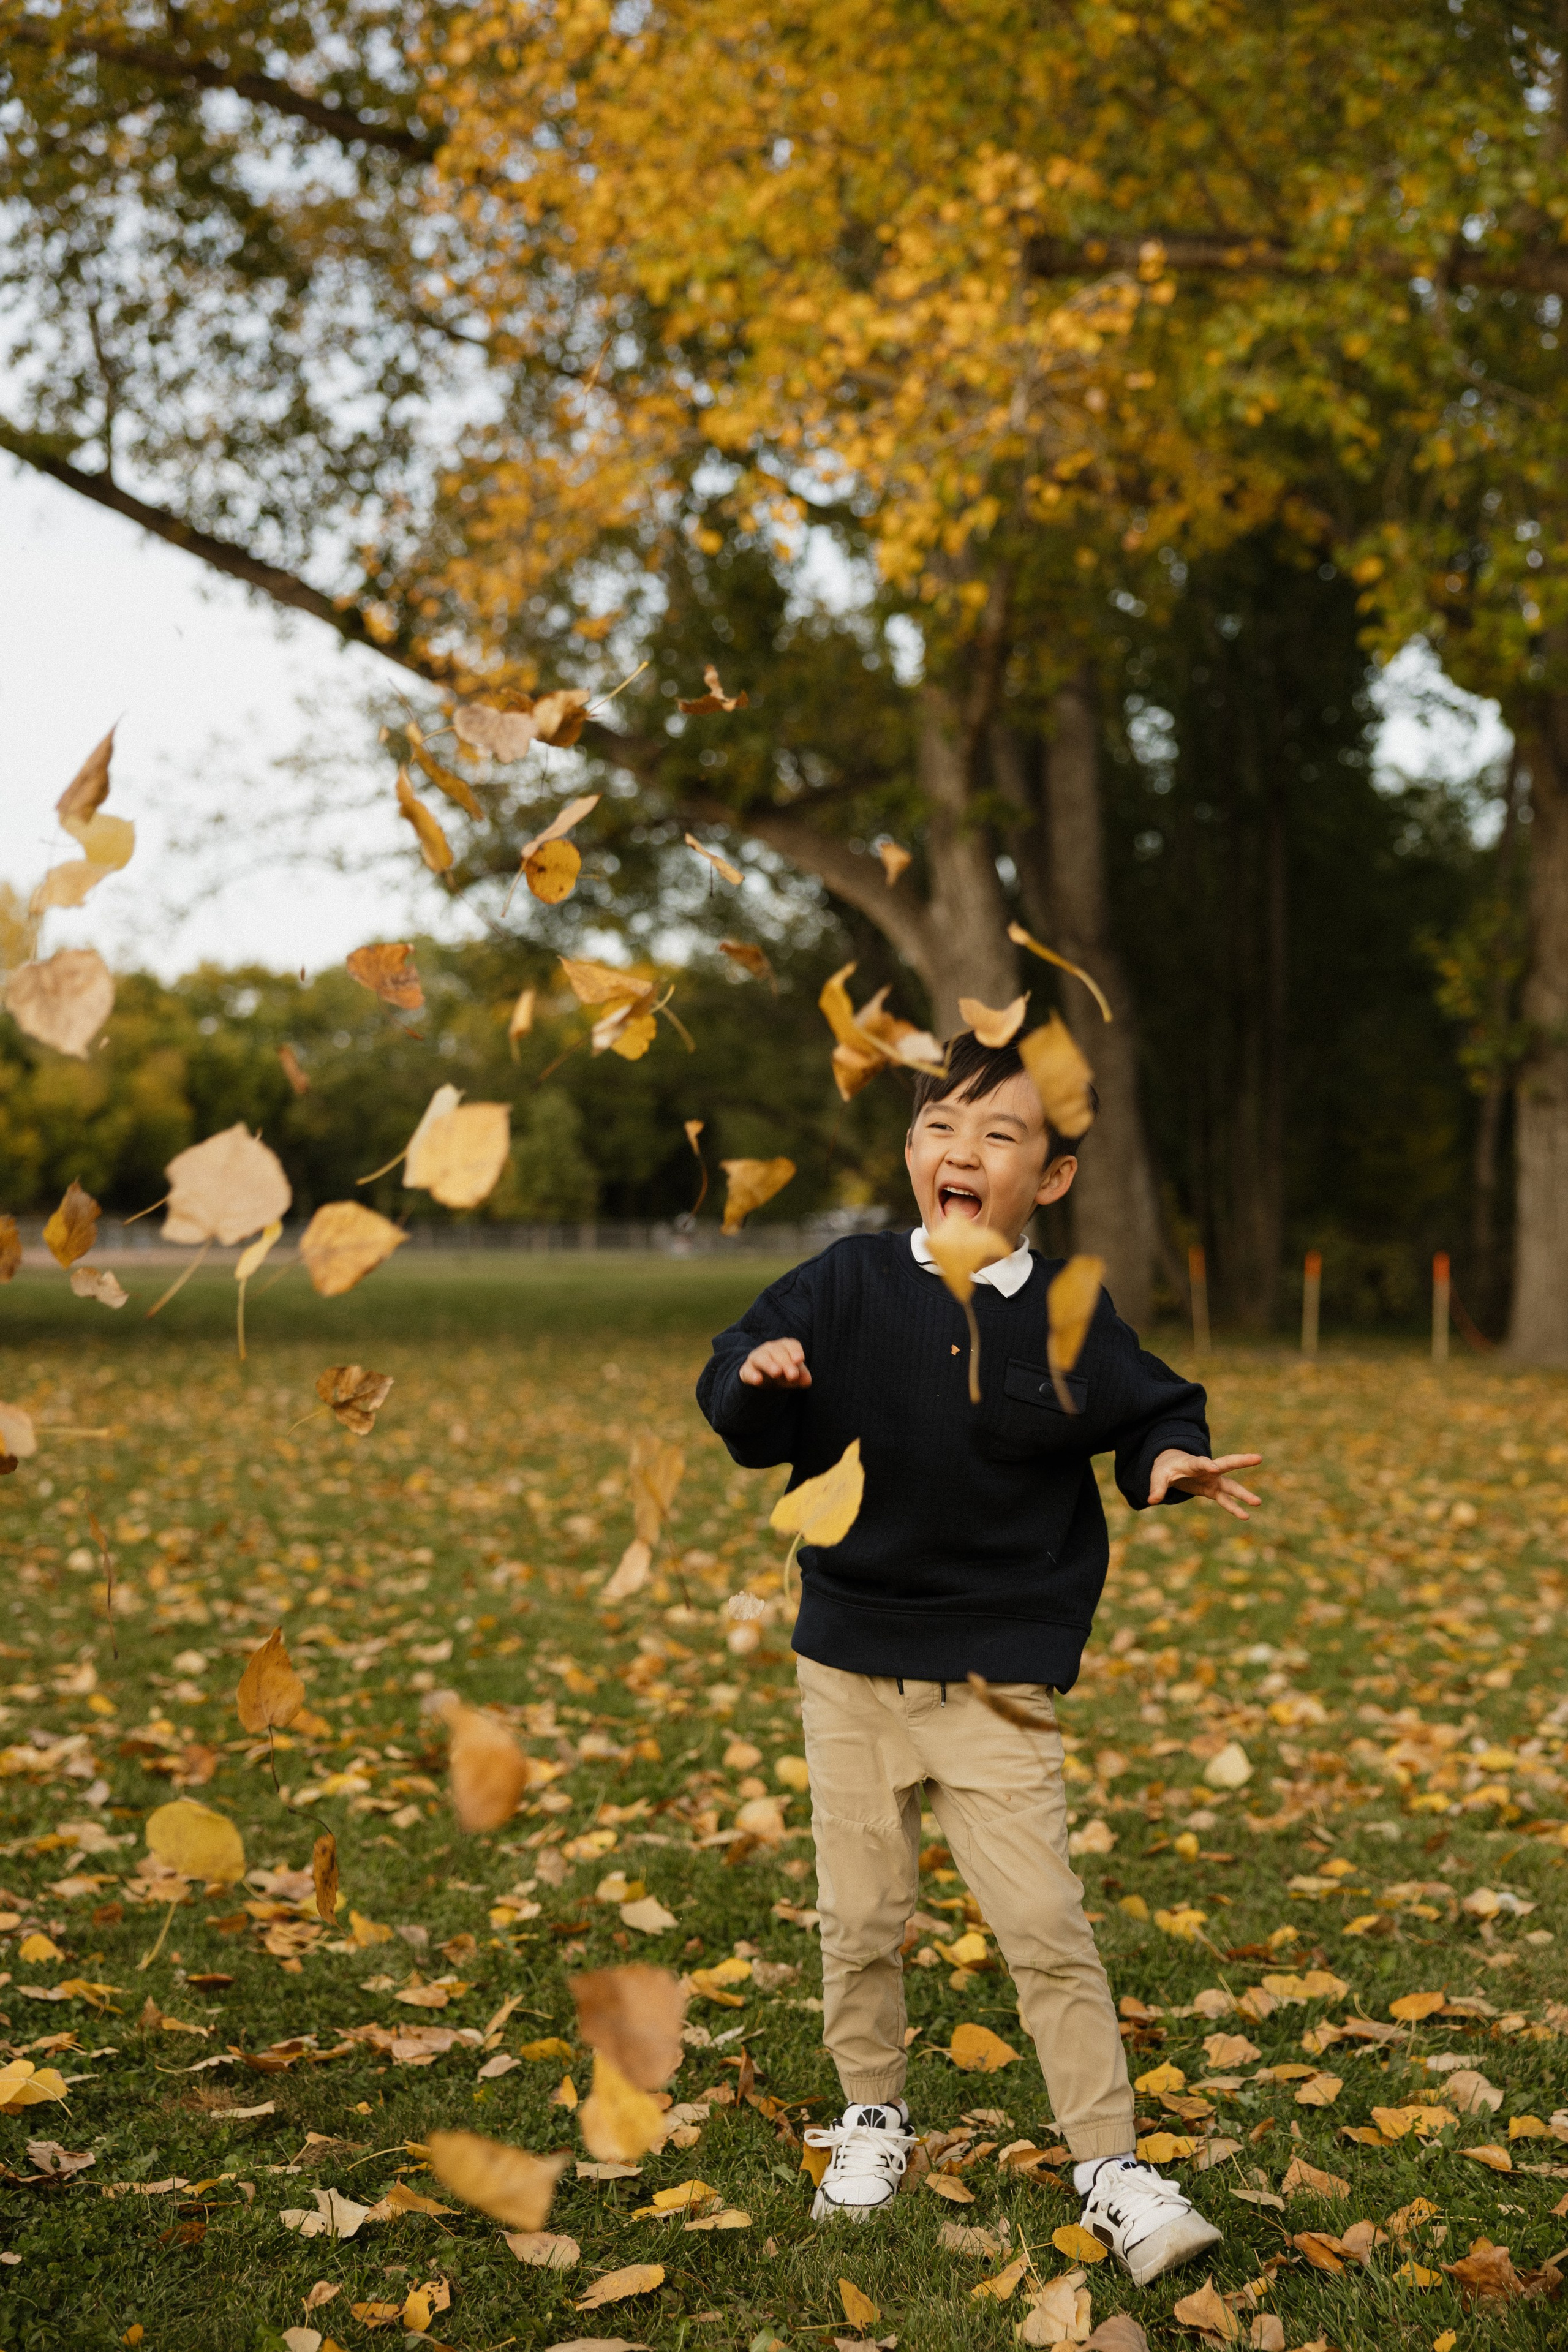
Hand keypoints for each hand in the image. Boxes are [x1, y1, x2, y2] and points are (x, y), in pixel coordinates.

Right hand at [739, 1338, 811, 1388]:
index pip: (790, 1345)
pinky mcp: (746, 1370)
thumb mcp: (793, 1375)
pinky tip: (758, 1380)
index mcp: (784, 1347)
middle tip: (793, 1375)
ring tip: (777, 1372)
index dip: (795, 1351)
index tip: (800, 1360)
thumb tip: (807, 1380)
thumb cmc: (782, 1373)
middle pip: (777, 1351)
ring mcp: (756, 1359)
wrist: (761, 1380)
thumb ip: (801, 1376)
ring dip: (769, 1364)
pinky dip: (752, 1375)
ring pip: (762, 1358)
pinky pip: (748, 1371)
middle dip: (786, 1362)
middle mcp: (769, 1349)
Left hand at [1148, 1447, 1262, 1519]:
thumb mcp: (1158, 1476)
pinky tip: (1246, 1516)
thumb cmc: (1165, 1468)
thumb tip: (1151, 1500)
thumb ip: (1157, 1487)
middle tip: (1258, 1458)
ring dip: (1243, 1494)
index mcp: (1192, 1463)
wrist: (1172, 1466)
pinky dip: (1234, 1508)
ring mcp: (1213, 1480)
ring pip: (1231, 1485)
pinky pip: (1225, 1500)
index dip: (1206, 1464)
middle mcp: (1207, 1470)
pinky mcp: (1213, 1490)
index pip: (1200, 1462)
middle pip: (1226, 1464)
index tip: (1213, 1467)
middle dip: (1242, 1461)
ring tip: (1258, 1502)